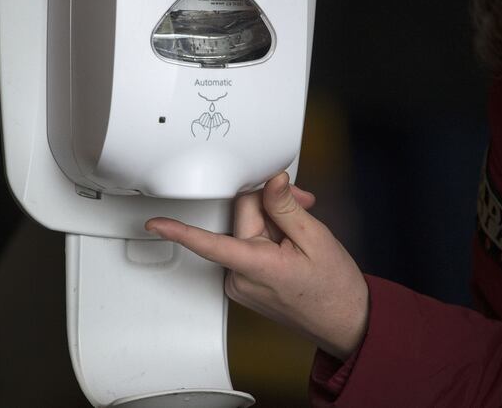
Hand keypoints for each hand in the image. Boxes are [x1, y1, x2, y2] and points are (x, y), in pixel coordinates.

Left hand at [145, 172, 368, 359]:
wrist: (346, 321)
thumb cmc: (334, 288)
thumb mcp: (315, 238)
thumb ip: (285, 206)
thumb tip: (270, 181)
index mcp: (255, 266)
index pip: (209, 243)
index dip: (180, 231)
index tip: (155, 224)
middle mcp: (240, 278)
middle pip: (241, 217)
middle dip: (271, 204)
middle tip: (303, 205)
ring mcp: (241, 283)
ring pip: (246, 229)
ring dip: (274, 220)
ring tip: (303, 229)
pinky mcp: (245, 284)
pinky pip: (249, 245)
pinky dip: (270, 236)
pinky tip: (293, 240)